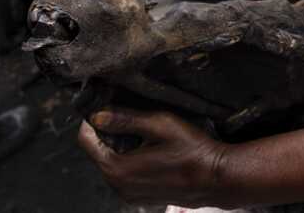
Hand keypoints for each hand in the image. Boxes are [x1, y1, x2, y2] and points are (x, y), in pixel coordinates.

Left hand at [78, 109, 227, 206]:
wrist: (217, 178)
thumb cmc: (192, 150)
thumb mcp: (160, 125)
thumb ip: (126, 119)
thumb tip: (97, 115)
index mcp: (117, 169)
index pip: (85, 140)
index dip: (93, 119)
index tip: (106, 104)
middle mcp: (118, 187)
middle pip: (98, 152)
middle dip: (109, 133)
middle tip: (131, 116)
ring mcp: (129, 195)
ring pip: (111, 163)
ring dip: (121, 147)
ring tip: (146, 134)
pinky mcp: (141, 198)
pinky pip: (125, 175)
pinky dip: (131, 160)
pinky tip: (153, 151)